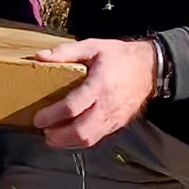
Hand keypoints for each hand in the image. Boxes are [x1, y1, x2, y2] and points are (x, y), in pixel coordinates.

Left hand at [33, 39, 156, 148]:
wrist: (149, 68)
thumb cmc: (119, 56)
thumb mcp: (92, 46)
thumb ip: (66, 52)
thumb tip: (40, 57)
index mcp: (99, 85)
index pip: (72, 107)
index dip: (52, 116)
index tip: (38, 119)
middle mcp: (107, 105)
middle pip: (80, 131)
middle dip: (58, 136)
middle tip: (44, 132)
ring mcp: (114, 118)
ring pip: (89, 139)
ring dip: (68, 142)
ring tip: (53, 137)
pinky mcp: (118, 124)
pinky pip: (97, 138)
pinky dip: (80, 140)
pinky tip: (70, 135)